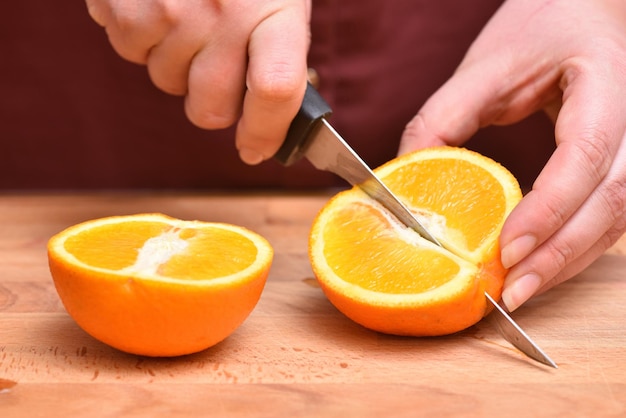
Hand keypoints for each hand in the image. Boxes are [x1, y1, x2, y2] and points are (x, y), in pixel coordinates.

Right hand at [85, 0, 310, 163]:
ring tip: (185, 18)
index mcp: (274, 9)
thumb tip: (274, 115)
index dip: (267, 133)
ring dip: (176, 65)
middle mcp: (223, 14)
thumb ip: (280, 48)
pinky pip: (130, 53)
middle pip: (211, 109)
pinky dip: (141, 38)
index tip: (256, 149)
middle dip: (213, 106)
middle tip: (216, 76)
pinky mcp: (124, 6)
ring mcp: (170, 11)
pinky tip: (155, 5)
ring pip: (167, 84)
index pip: (276, 92)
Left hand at [398, 0, 625, 310]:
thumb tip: (404, 180)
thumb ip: (442, 119)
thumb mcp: (486, 66)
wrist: (583, 10)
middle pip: (612, 200)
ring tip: (520, 291)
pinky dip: (574, 248)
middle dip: (560, 253)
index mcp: (604, 80)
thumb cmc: (539, 27)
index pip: (585, 154)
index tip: (507, 249)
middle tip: (510, 292)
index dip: (550, 207)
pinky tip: (540, 267)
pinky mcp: (624, 164)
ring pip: (617, 219)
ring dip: (568, 261)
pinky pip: (611, 217)